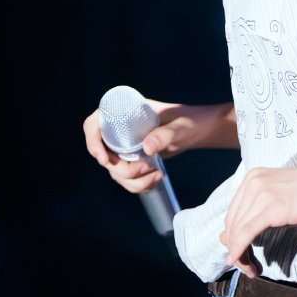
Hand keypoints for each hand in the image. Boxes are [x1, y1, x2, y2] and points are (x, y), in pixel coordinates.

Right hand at [83, 100, 236, 194]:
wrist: (202, 130)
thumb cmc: (193, 122)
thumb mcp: (181, 127)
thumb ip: (167, 134)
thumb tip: (147, 147)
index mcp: (126, 112)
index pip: (95, 123)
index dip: (93, 141)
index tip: (104, 160)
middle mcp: (122, 128)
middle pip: (104, 154)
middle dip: (122, 170)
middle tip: (147, 170)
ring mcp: (127, 144)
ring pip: (114, 170)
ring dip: (132, 181)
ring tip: (156, 177)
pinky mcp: (135, 158)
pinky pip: (126, 177)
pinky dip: (138, 185)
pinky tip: (154, 180)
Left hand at [220, 163, 296, 275]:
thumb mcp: (278, 197)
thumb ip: (256, 211)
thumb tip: (227, 236)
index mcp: (251, 179)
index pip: (232, 214)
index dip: (233, 238)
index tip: (240, 253)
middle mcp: (252, 184)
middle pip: (232, 224)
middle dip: (235, 248)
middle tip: (246, 266)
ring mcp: (261, 194)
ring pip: (238, 231)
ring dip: (240, 254)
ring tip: (251, 269)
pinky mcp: (271, 207)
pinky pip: (247, 233)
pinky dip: (239, 249)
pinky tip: (239, 260)